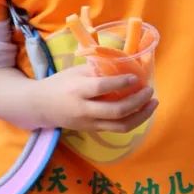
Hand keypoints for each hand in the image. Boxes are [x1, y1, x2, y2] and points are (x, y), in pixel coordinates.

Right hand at [35, 63, 157, 131]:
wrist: (40, 106)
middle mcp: (83, 109)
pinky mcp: (92, 130)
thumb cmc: (61, 83)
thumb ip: (99, 69)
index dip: (121, 83)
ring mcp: (88, 123)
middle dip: (137, 101)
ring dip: (141, 115)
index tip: (137, 77)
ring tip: (153, 103)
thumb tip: (126, 63)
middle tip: (150, 90)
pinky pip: (117, 128)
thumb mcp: (76, 71)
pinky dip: (133, 120)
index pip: (101, 88)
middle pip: (115, 111)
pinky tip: (143, 110)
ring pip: (120, 126)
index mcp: (77, 90)